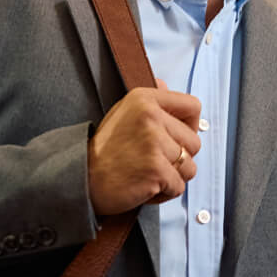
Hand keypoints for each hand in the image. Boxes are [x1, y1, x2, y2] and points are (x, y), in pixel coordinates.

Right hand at [87, 79, 200, 215]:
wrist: (82, 179)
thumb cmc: (104, 151)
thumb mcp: (123, 114)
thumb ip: (150, 102)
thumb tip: (164, 84)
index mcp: (144, 99)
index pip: (193, 106)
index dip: (189, 126)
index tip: (174, 137)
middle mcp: (150, 116)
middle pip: (194, 142)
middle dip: (178, 157)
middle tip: (151, 160)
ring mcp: (154, 142)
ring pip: (190, 166)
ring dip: (172, 176)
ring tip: (146, 173)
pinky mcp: (156, 169)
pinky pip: (179, 186)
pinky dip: (164, 192)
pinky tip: (144, 186)